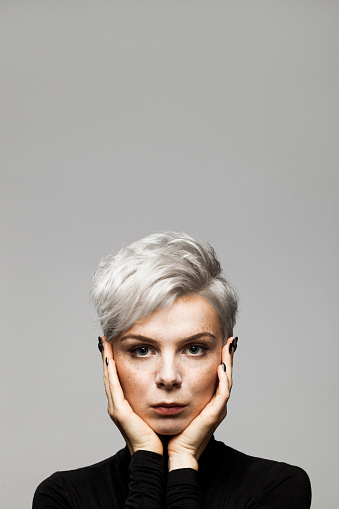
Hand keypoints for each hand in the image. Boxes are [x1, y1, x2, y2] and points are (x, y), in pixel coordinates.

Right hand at [101, 337, 162, 455]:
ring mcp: (116, 408)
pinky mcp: (119, 412)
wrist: (154, 457)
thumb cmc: (158, 437)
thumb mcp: (156, 412)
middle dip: (107, 357)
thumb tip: (166, 386)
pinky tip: (110, 359)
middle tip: (106, 340)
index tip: (114, 345)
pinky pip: (113, 387)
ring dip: (106, 360)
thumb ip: (157, 399)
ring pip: (108, 378)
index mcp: (124, 405)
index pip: (117, 378)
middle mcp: (117, 405)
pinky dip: (110, 372)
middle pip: (109, 375)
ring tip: (105, 344)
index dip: (114, 362)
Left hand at [167, 336, 235, 470]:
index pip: (217, 376)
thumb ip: (172, 392)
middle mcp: (215, 404)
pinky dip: (223, 379)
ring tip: (229, 346)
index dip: (220, 360)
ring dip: (229, 362)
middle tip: (231, 340)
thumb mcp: (173, 406)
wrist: (174, 454)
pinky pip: (223, 393)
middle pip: (226, 375)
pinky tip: (220, 366)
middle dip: (228, 357)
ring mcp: (217, 409)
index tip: (219, 343)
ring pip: (227, 381)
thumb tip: (162, 376)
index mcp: (208, 402)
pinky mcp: (214, 414)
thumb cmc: (172, 433)